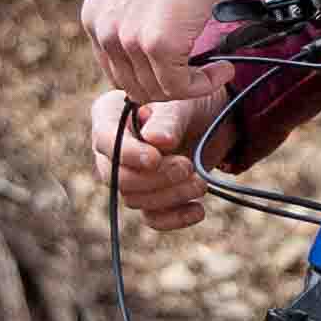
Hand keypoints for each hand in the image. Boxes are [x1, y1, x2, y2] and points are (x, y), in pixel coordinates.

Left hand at [82, 0, 231, 111]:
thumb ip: (137, 23)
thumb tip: (158, 57)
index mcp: (96, 17)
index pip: (117, 71)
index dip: (151, 79)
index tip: (180, 73)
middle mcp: (103, 30)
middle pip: (134, 87)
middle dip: (171, 88)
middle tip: (201, 76)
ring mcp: (127, 39)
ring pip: (158, 91)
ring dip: (192, 86)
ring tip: (217, 69)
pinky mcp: (157, 44)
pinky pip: (181, 86)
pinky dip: (205, 84)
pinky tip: (223, 68)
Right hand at [91, 87, 212, 231]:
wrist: (215, 120)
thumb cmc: (191, 102)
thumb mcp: (183, 103)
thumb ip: (168, 120)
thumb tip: (157, 140)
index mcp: (110, 115)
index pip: (106, 140)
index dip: (128, 154)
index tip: (155, 159)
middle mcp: (113, 149)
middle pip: (117, 177)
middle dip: (154, 178)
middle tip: (187, 168)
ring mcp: (129, 175)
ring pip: (135, 199)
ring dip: (170, 196)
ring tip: (200, 183)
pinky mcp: (150, 197)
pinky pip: (152, 217)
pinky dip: (174, 218)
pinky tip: (197, 210)